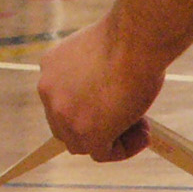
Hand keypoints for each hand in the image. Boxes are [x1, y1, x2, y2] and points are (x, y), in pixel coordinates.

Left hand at [36, 14, 162, 161]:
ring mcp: (64, 115)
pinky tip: (143, 136)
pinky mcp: (86, 134)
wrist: (135, 39)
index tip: (111, 103)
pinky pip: (102, 153)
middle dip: (97, 125)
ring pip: (82, 142)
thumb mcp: (99, 55)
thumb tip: (109, 98)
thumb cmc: (128, 39)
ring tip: (141, 128)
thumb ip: (93, 78)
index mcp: (50, 67)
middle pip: (66, 124)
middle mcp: (49, 91)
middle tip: (127, 119)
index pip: (62, 98)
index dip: (87, 106)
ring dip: (111, 138)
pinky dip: (124, 149)